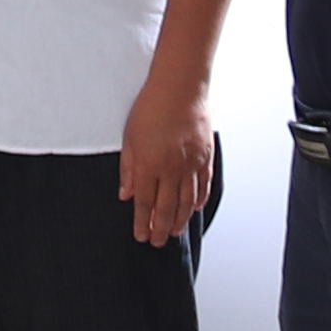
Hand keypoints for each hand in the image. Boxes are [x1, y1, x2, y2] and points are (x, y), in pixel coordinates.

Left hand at [117, 73, 215, 246]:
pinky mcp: (205, 157)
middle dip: (160, 228)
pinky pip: (204, 186)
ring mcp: (191, 165)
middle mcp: (171, 170)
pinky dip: (199, 201)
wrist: (181, 88)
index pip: (144, 203)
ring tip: (174, 233)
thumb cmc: (152, 107)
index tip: (140, 235)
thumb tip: (125, 194)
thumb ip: (128, 169)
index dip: (142, 222)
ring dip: (180, 220)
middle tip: (156, 242)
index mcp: (149, 165)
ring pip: (187, 202)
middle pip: (166, 208)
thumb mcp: (129, 138)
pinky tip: (194, 209)